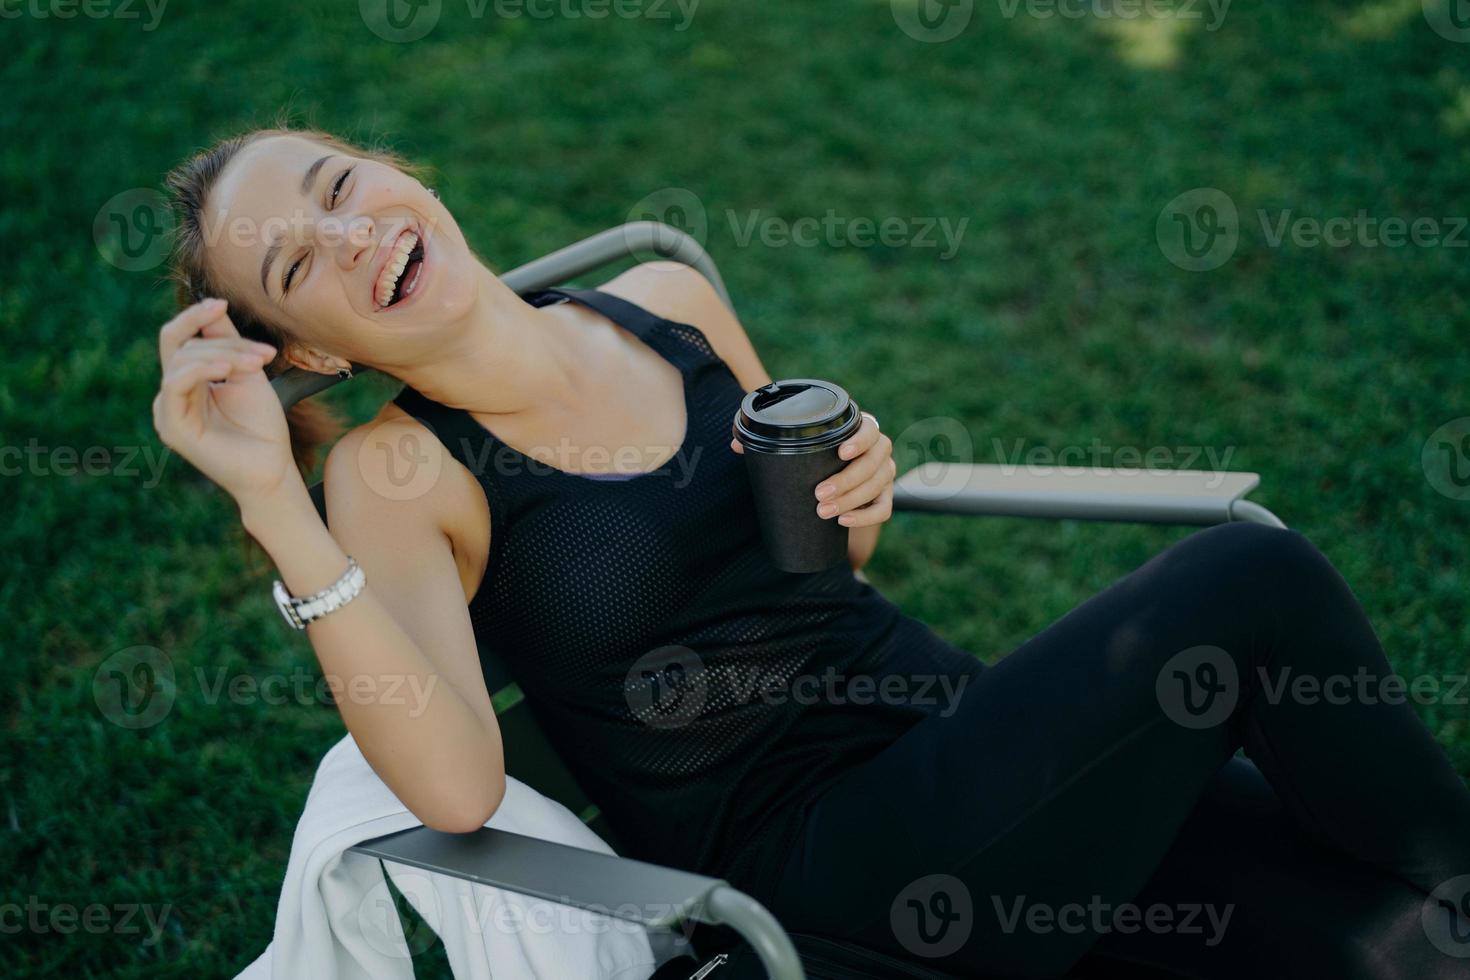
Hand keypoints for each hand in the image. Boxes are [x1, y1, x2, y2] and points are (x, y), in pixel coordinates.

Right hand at [151, 298, 298, 504]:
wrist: (272, 469)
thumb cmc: (262, 426)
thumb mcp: (246, 373)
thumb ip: (227, 342)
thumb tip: (213, 305)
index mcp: (188, 381)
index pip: (181, 338)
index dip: (196, 317)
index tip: (222, 304)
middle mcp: (172, 394)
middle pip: (181, 345)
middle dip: (221, 340)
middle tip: (264, 354)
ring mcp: (167, 410)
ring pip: (181, 360)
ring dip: (223, 354)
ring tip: (257, 364)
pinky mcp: (171, 426)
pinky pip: (175, 385)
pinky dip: (202, 370)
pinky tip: (228, 368)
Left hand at [731, 409, 894, 527]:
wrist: (825, 480)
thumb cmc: (808, 455)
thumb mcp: (790, 444)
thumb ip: (764, 438)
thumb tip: (736, 443)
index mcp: (859, 430)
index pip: (870, 429)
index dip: (860, 440)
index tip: (841, 453)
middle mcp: (877, 450)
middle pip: (874, 462)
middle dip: (847, 480)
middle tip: (819, 494)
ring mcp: (884, 474)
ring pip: (877, 486)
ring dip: (852, 500)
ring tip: (824, 512)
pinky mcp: (883, 497)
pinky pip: (883, 510)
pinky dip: (866, 517)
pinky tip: (844, 521)